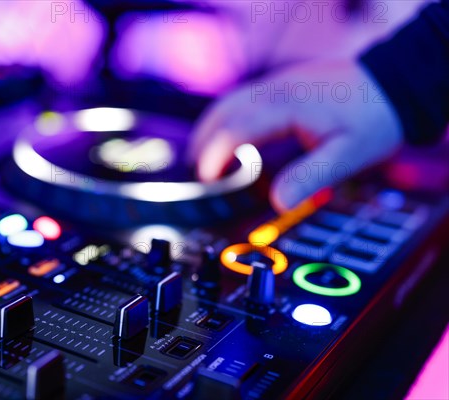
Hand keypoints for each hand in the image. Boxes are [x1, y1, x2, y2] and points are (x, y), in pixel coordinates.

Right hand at [188, 59, 403, 212]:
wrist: (393, 82)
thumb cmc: (373, 118)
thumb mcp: (348, 155)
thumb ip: (311, 178)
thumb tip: (279, 203)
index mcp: (286, 107)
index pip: (235, 128)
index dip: (215, 155)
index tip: (207, 179)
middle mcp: (274, 91)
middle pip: (222, 113)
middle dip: (203, 144)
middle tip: (199, 176)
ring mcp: (275, 85)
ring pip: (227, 104)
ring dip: (210, 131)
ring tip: (205, 161)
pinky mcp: (279, 86)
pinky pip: (240, 101)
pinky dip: (225, 122)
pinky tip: (230, 141)